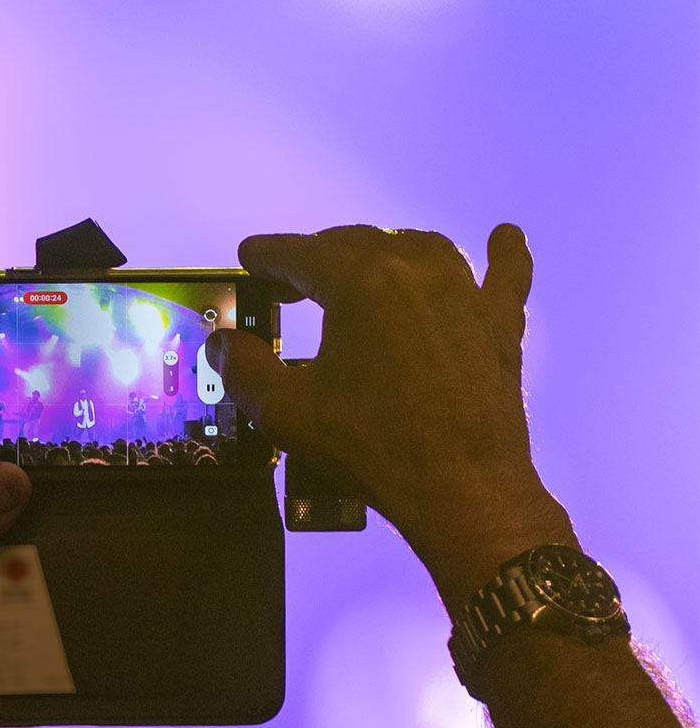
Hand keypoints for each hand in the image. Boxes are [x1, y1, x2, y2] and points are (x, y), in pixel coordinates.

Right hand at [208, 225, 577, 603]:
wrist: (462, 488)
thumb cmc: (371, 447)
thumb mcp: (289, 414)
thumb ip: (246, 371)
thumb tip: (223, 342)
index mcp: (361, 281)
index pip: (303, 254)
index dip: (270, 254)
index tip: (250, 255)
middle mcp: (416, 268)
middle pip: (359, 244)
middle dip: (320, 257)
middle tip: (291, 282)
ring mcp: (466, 292)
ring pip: (421, 250)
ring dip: (385, 255)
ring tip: (364, 272)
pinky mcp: (500, 324)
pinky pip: (504, 275)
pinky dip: (502, 255)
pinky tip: (503, 238)